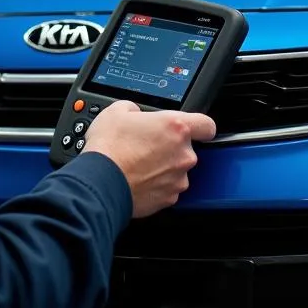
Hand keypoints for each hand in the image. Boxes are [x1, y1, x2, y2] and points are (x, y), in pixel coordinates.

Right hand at [82, 100, 215, 217]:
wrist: (100, 182)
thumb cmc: (109, 148)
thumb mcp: (117, 110)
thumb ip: (136, 109)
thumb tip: (136, 114)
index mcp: (176, 127)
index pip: (207, 125)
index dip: (200, 125)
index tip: (193, 128)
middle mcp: (183, 154)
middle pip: (187, 148)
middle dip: (170, 147)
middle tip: (147, 145)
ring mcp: (178, 179)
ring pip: (177, 170)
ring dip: (163, 167)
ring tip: (138, 164)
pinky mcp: (169, 199)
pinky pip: (167, 188)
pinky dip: (156, 185)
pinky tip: (138, 179)